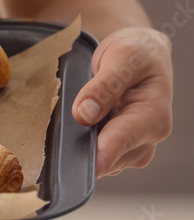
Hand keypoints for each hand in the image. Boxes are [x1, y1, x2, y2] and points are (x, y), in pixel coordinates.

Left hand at [71, 27, 172, 176]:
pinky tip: (80, 127)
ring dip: (82, 146)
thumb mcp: (121, 58)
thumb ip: (104, 86)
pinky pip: (97, 157)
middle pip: (109, 157)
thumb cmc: (137, 54)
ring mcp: (134, 146)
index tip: (81, 166)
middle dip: (83, 147)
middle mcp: (149, 137)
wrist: (142, 55)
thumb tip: (84, 114)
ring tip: (78, 117)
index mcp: (154, 115)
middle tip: (64, 127)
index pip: (122, 141)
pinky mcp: (120, 149)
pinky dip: (83, 146)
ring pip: (101, 162)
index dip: (100, 156)